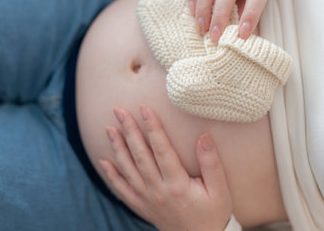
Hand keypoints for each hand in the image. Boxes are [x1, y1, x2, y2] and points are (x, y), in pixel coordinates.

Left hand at [99, 105, 232, 230]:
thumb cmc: (213, 214)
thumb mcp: (220, 190)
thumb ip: (211, 163)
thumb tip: (204, 137)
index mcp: (177, 184)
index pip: (161, 150)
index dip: (153, 127)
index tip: (144, 109)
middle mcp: (157, 191)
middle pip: (140, 156)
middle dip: (129, 131)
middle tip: (119, 111)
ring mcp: (147, 200)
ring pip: (128, 170)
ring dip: (117, 148)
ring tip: (109, 129)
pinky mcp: (142, 207)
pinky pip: (122, 191)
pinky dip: (111, 176)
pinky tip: (103, 162)